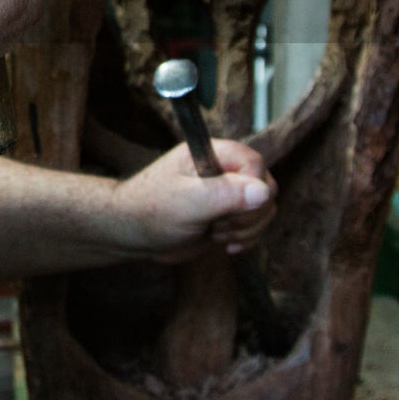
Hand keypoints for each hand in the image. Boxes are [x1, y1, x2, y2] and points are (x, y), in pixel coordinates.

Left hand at [107, 139, 275, 263]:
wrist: (132, 234)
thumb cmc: (149, 210)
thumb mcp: (187, 202)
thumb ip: (225, 194)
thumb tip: (264, 190)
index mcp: (212, 154)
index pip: (255, 163)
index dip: (253, 188)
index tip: (232, 208)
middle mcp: (222, 170)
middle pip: (266, 187)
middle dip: (249, 214)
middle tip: (218, 225)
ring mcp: (226, 194)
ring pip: (263, 209)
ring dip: (246, 229)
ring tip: (216, 234)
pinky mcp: (227, 215)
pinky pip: (254, 225)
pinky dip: (246, 238)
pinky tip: (224, 245)